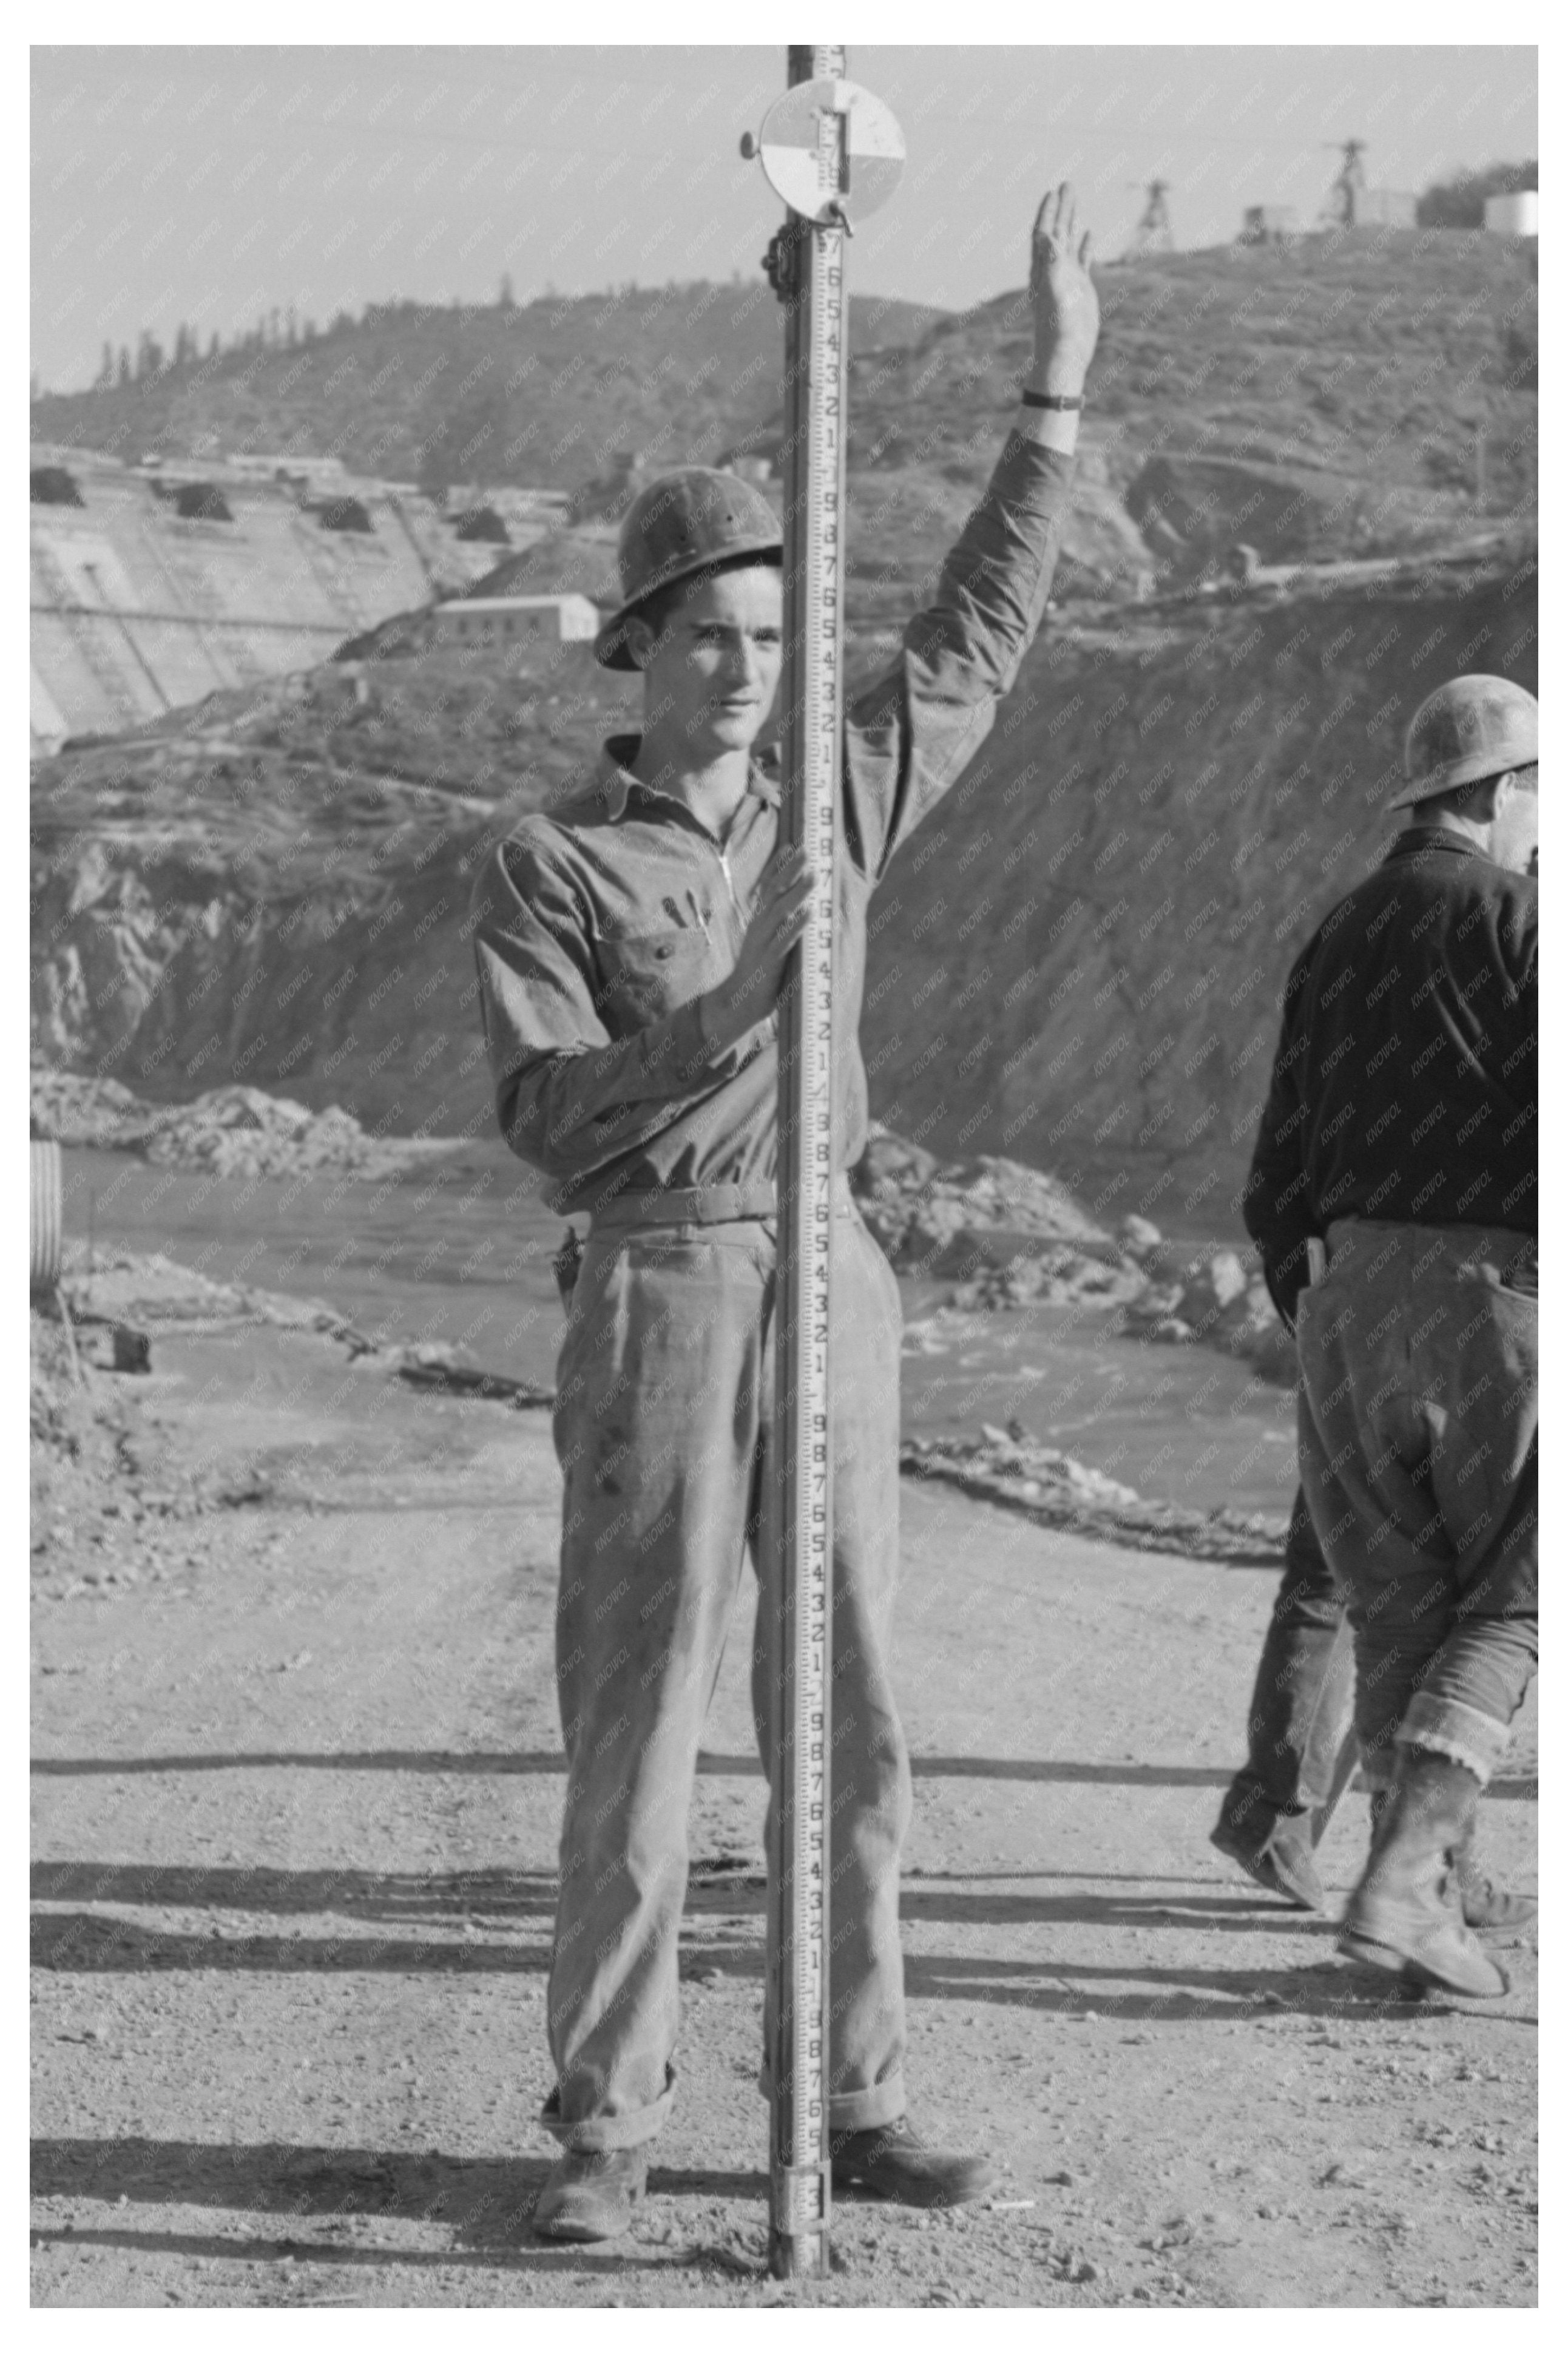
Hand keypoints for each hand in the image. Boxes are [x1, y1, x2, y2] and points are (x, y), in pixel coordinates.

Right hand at [703, 844, 813, 1049]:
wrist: (736, 1004)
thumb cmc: (758, 973)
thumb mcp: (769, 944)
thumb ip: (780, 926)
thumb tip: (799, 907)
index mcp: (759, 922)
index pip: (768, 888)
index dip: (778, 866)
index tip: (791, 845)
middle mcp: (759, 928)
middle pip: (773, 893)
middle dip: (789, 870)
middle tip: (806, 850)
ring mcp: (763, 944)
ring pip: (780, 913)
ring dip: (797, 893)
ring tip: (814, 876)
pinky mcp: (769, 963)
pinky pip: (784, 941)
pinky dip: (797, 927)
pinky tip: (810, 914)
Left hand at [1025, 183, 1098, 398]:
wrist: (1067, 355)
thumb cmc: (1059, 330)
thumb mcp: (1055, 294)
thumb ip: (1051, 265)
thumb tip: (1047, 237)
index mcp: (1043, 271)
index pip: (1043, 234)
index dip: (1047, 213)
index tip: (1052, 191)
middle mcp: (1053, 272)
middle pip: (1056, 232)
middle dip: (1061, 208)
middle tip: (1067, 183)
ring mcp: (1067, 279)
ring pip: (1069, 243)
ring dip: (1071, 221)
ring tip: (1075, 199)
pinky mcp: (1080, 289)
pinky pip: (1082, 261)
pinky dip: (1085, 245)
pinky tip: (1090, 232)